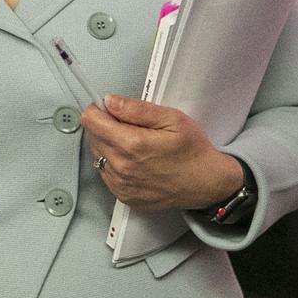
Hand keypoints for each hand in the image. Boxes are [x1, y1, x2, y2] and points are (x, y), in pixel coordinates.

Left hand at [79, 94, 243, 209]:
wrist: (207, 183)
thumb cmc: (193, 151)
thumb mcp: (171, 118)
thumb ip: (136, 109)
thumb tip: (110, 102)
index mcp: (131, 144)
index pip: (90, 121)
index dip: (99, 110)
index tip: (111, 109)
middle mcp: (121, 167)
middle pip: (92, 137)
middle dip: (105, 126)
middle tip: (130, 126)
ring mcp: (120, 185)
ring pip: (97, 155)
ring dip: (109, 146)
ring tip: (135, 144)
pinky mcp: (123, 196)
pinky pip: (105, 173)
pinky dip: (114, 164)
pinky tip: (135, 160)